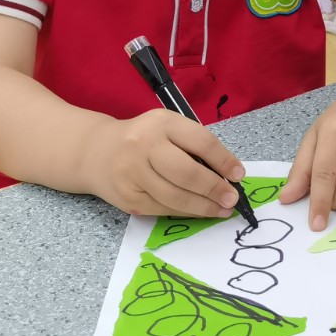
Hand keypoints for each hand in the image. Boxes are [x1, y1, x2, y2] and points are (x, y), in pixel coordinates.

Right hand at [82, 109, 245, 217]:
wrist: (96, 151)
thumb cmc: (144, 138)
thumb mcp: (168, 128)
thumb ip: (194, 145)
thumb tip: (228, 174)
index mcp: (161, 123)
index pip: (200, 142)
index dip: (224, 160)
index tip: (239, 175)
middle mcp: (144, 146)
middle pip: (186, 173)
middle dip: (214, 189)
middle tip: (232, 199)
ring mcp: (133, 174)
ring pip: (175, 197)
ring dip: (203, 207)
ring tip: (222, 210)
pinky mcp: (128, 198)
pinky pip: (163, 209)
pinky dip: (186, 212)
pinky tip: (200, 211)